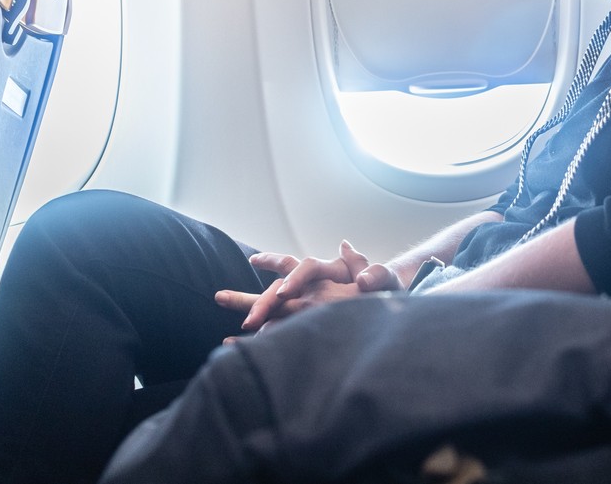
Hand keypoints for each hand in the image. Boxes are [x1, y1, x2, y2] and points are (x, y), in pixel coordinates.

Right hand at [214, 241, 398, 340]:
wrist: (391, 315)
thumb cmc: (388, 293)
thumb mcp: (387, 282)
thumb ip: (375, 273)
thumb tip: (358, 267)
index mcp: (329, 272)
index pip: (306, 268)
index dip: (294, 278)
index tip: (285, 293)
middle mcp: (314, 287)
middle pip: (280, 286)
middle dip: (256, 295)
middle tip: (226, 300)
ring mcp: (307, 306)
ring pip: (272, 305)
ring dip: (247, 305)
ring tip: (219, 301)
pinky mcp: (306, 327)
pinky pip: (277, 329)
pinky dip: (258, 336)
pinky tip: (234, 343)